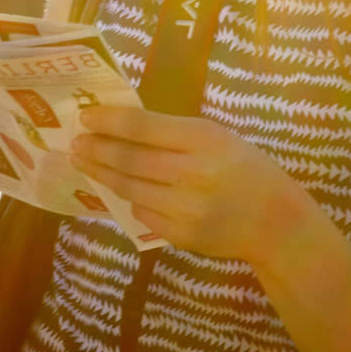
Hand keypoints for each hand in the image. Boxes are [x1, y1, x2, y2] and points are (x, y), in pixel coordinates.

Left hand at [72, 107, 314, 262]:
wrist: (276, 222)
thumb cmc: (245, 169)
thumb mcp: (218, 138)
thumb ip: (175, 133)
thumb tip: (120, 126)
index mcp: (204, 139)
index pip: (143, 127)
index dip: (108, 121)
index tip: (85, 116)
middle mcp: (193, 173)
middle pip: (129, 160)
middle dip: (96, 150)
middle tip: (74, 143)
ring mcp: (186, 208)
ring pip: (129, 189)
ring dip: (101, 174)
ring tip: (84, 162)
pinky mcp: (181, 235)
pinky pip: (142, 213)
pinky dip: (128, 200)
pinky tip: (117, 189)